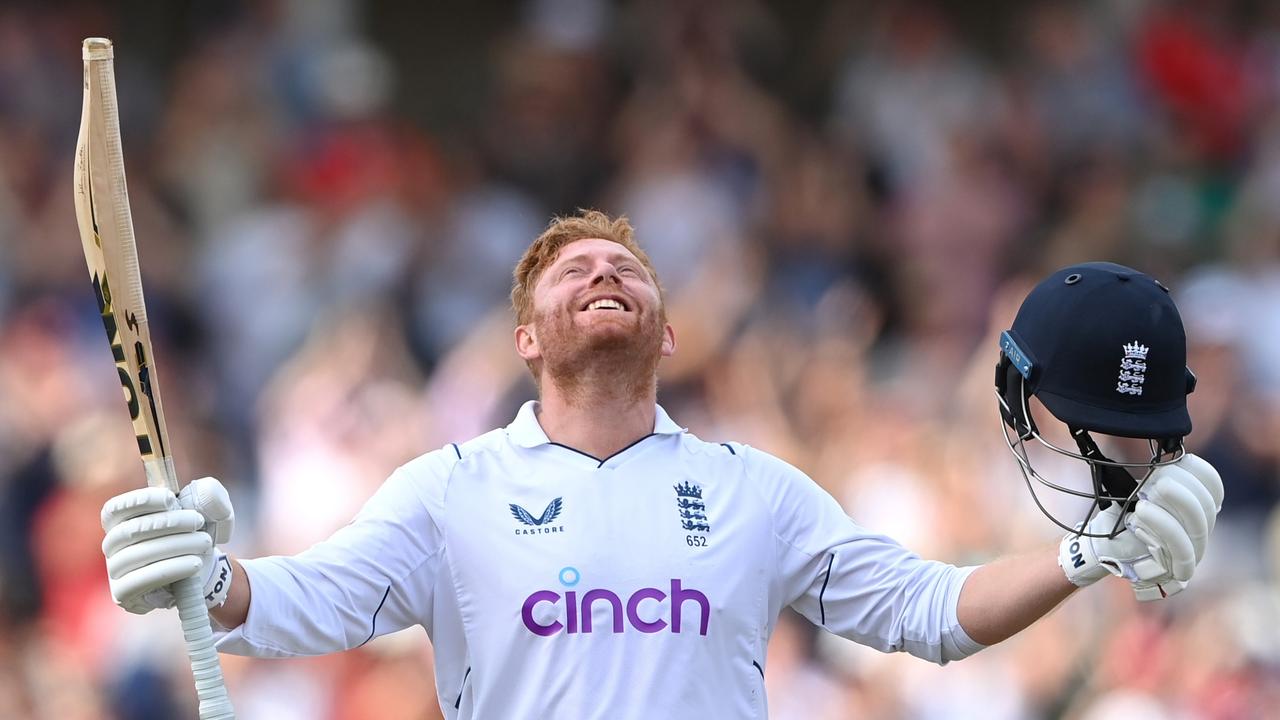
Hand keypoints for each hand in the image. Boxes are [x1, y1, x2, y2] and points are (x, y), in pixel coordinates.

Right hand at [101, 477, 234, 613]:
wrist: (200, 567)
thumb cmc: (194, 533)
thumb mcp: (207, 510)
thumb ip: (209, 495)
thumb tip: (204, 490)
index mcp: (120, 521)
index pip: (115, 508)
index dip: (138, 501)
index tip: (170, 498)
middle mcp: (112, 545)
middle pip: (130, 531)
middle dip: (168, 523)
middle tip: (198, 521)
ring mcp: (114, 571)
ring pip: (137, 555)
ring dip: (175, 546)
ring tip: (204, 542)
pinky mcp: (123, 594)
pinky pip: (139, 581)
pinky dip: (170, 569)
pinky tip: (194, 564)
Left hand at [1059, 453, 1222, 600]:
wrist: (1102, 549)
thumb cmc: (1121, 519)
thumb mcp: (1137, 492)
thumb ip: (1154, 476)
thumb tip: (1161, 447)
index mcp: (1196, 510)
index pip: (1214, 489)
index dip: (1202, 472)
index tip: (1181, 458)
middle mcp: (1200, 531)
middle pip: (1207, 505)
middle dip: (1184, 487)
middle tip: (1158, 477)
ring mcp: (1193, 553)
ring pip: (1197, 526)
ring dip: (1176, 505)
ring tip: (1146, 494)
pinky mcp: (1180, 571)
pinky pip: (1180, 548)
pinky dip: (1163, 527)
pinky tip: (1142, 512)